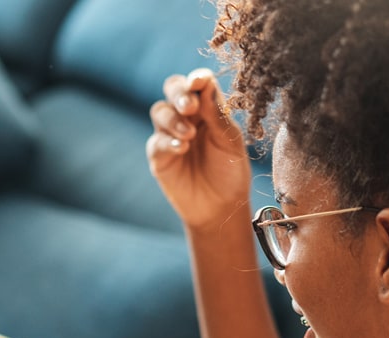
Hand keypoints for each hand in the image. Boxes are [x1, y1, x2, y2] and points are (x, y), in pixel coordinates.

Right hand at [147, 68, 252, 229]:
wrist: (220, 207)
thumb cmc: (230, 171)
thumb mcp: (231, 143)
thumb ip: (218, 115)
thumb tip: (206, 85)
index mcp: (209, 108)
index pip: (199, 84)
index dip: (197, 79)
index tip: (199, 81)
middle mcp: (187, 116)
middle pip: (173, 88)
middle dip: (179, 93)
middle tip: (189, 106)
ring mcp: (170, 134)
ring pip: (160, 111)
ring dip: (173, 119)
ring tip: (188, 135)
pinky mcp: (159, 154)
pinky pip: (157, 140)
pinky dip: (168, 141)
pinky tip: (182, 149)